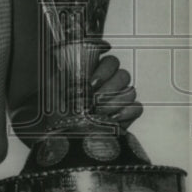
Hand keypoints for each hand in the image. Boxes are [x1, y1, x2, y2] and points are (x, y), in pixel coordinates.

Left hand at [10, 48, 142, 142]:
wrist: (65, 138)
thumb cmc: (59, 112)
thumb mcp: (54, 88)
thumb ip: (64, 69)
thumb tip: (66, 53)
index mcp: (95, 73)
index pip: (111, 61)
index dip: (104, 70)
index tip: (92, 83)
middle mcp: (110, 84)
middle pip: (123, 74)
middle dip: (108, 88)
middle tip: (94, 100)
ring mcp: (120, 99)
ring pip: (130, 90)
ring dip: (114, 102)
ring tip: (98, 112)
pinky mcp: (128, 115)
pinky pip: (136, 107)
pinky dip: (125, 113)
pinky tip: (111, 119)